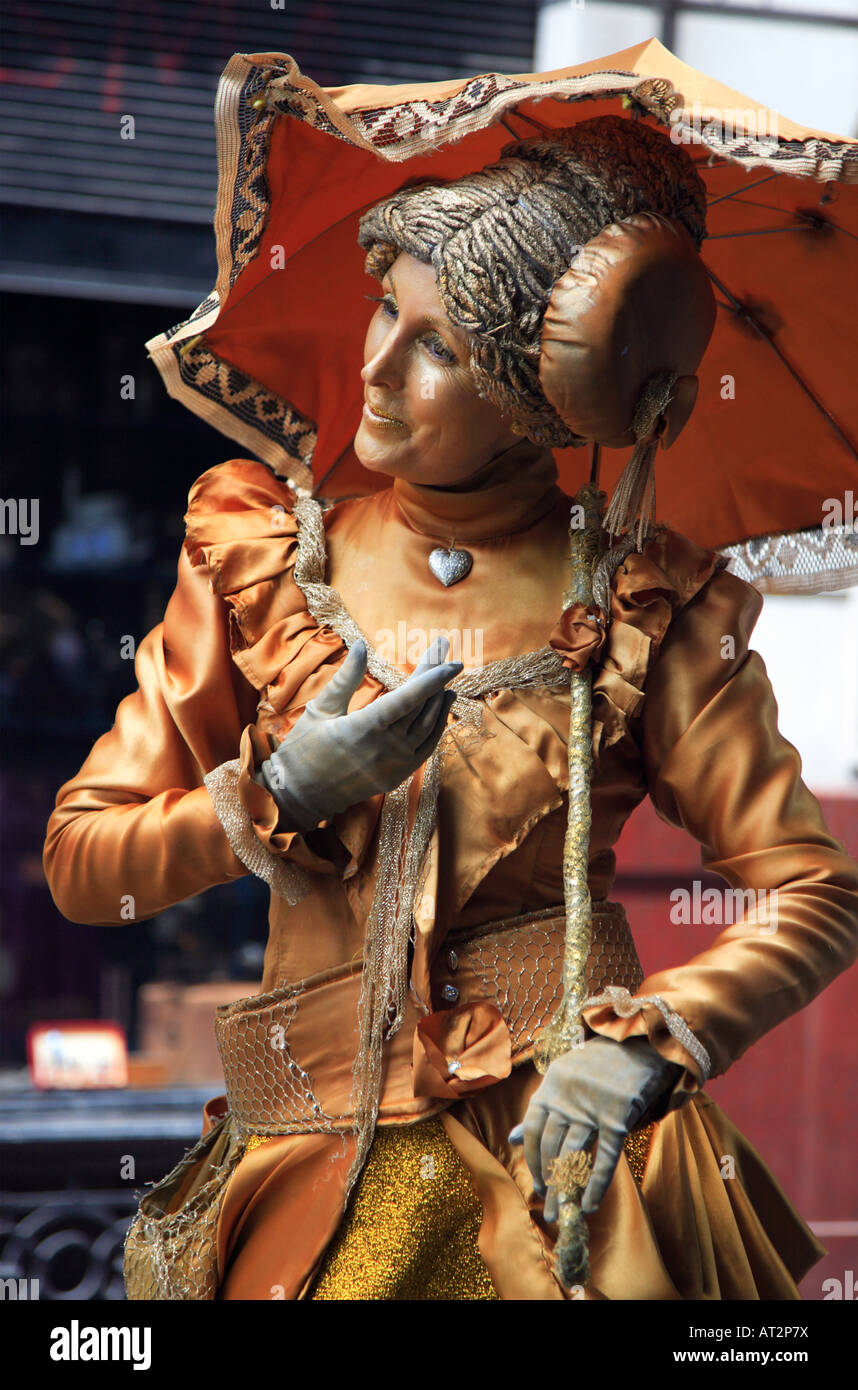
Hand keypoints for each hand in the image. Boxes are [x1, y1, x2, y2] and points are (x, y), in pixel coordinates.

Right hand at [256, 635, 462, 831]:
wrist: (299, 795)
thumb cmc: (304, 749)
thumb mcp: (320, 709)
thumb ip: (345, 678)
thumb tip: (360, 645)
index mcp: (364, 728)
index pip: (409, 698)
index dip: (432, 677)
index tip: (453, 661)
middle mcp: (385, 748)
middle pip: (422, 706)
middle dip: (436, 677)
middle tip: (444, 651)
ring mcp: (395, 765)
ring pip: (429, 728)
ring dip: (440, 701)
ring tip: (448, 678)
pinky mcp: (397, 776)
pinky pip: (426, 748)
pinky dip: (437, 727)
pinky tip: (440, 709)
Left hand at [509, 1035, 683, 1221]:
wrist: (639, 1046)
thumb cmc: (598, 1066)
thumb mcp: (563, 1080)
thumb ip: (540, 1109)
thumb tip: (512, 1138)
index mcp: (550, 1087)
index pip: (532, 1129)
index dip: (532, 1159)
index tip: (537, 1182)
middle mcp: (566, 1098)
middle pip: (550, 1147)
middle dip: (547, 1181)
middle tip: (548, 1208)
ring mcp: (591, 1108)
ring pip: (573, 1156)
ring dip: (565, 1188)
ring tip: (562, 1213)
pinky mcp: (617, 1118)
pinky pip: (605, 1157)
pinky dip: (597, 1184)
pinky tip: (589, 1205)